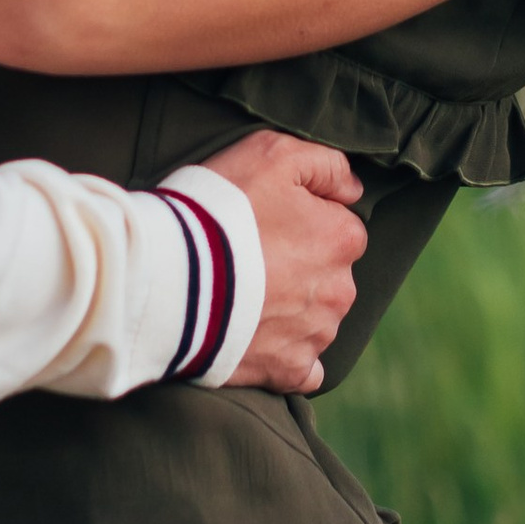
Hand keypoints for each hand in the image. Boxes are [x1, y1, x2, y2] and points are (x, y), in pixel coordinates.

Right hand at [209, 130, 365, 394]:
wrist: (172, 276)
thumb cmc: (222, 208)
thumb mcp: (272, 153)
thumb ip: (324, 164)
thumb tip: (352, 188)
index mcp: (342, 238)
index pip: (340, 226)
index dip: (303, 221)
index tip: (267, 221)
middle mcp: (340, 290)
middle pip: (330, 275)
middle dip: (302, 267)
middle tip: (250, 257)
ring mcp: (315, 334)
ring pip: (317, 318)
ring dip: (291, 310)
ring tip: (243, 296)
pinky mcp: (288, 370)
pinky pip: (304, 369)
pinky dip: (288, 357)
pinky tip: (260, 340)